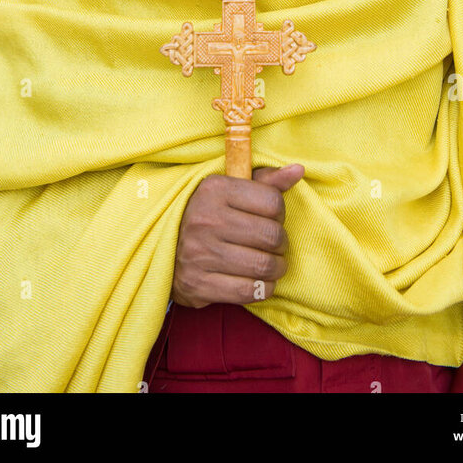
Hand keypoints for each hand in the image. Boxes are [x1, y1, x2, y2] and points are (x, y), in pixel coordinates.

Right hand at [170, 164, 304, 308]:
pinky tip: (260, 281)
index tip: (271, 218)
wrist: (163, 248)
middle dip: (281, 244)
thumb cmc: (207, 215)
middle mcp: (205, 220)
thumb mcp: (230, 190)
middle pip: (271, 235)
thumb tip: (299, 170)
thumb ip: (266, 182)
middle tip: (275, 245)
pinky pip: (249, 291)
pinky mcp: (198, 284)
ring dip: (276, 268)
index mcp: (214, 189)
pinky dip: (263, 289)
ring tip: (271, 264)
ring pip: (263, 266)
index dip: (280, 213)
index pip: (273, 202)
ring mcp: (200, 254)